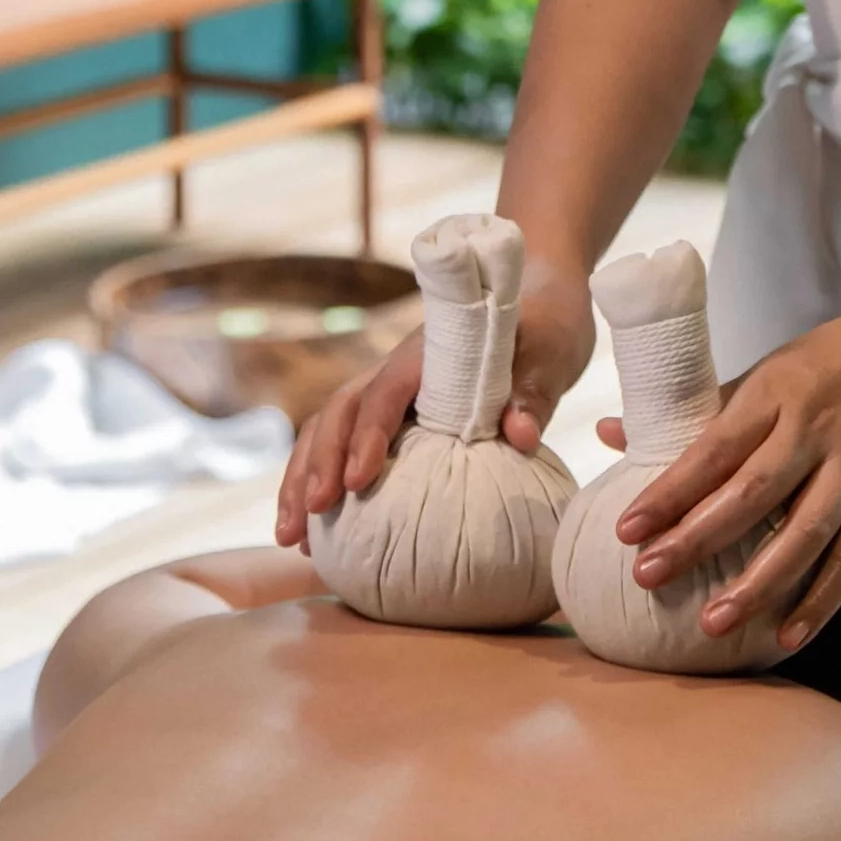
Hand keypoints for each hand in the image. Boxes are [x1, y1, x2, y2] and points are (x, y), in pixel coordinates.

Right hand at [274, 258, 595, 550]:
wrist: (544, 302)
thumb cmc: (546, 325)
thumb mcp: (550, 352)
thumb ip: (534, 392)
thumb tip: (520, 436)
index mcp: (431, 350)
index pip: (386, 391)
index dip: (367, 435)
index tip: (356, 482)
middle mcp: (399, 367)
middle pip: (340, 410)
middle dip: (316, 464)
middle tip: (308, 519)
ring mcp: (392, 390)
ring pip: (330, 427)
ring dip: (305, 477)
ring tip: (290, 539)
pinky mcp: (398, 413)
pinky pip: (348, 442)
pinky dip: (325, 480)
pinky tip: (319, 532)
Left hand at [607, 303, 840, 651]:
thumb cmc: (835, 360)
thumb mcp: (769, 370)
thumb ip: (700, 410)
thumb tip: (614, 432)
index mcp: (777, 392)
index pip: (714, 448)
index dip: (670, 491)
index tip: (628, 529)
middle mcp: (815, 430)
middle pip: (751, 494)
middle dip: (697, 539)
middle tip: (649, 576)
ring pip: (802, 534)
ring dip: (757, 583)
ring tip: (713, 623)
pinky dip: (821, 599)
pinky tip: (787, 635)